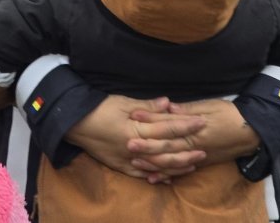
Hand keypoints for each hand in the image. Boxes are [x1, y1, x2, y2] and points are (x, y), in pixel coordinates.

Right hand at [66, 95, 206, 182]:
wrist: (75, 122)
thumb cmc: (99, 107)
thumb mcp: (123, 101)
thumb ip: (148, 106)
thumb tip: (169, 104)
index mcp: (136, 128)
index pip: (166, 127)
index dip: (185, 125)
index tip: (201, 122)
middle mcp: (134, 146)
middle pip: (166, 149)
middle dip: (186, 148)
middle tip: (204, 147)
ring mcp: (127, 159)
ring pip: (157, 165)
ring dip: (176, 165)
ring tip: (193, 164)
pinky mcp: (120, 166)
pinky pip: (141, 174)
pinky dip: (156, 176)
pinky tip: (169, 178)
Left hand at [129, 98, 259, 171]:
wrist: (251, 131)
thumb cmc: (230, 114)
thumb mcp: (208, 106)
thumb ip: (187, 109)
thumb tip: (167, 107)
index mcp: (194, 128)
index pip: (167, 124)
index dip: (150, 120)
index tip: (134, 116)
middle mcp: (194, 145)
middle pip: (166, 146)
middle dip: (146, 146)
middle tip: (127, 143)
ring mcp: (197, 156)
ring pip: (171, 162)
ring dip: (152, 162)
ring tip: (135, 161)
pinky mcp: (201, 162)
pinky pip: (181, 171)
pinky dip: (167, 174)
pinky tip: (154, 177)